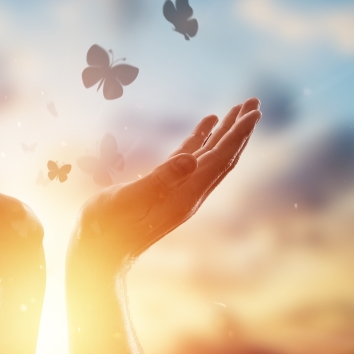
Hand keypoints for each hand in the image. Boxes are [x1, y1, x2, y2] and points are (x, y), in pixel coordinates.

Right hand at [69, 98, 260, 272]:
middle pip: (223, 156)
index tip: (254, 111)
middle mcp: (190, 193)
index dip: (237, 134)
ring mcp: (180, 192)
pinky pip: (191, 159)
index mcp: (186, 194)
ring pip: (210, 157)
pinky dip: (201, 140)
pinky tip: (206, 126)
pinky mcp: (167, 190)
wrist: (99, 252)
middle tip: (254, 102)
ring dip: (225, 133)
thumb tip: (190, 160)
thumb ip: (160, 179)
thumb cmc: (108, 227)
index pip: (220, 158)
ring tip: (237, 109)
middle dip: (239, 129)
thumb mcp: (129, 199)